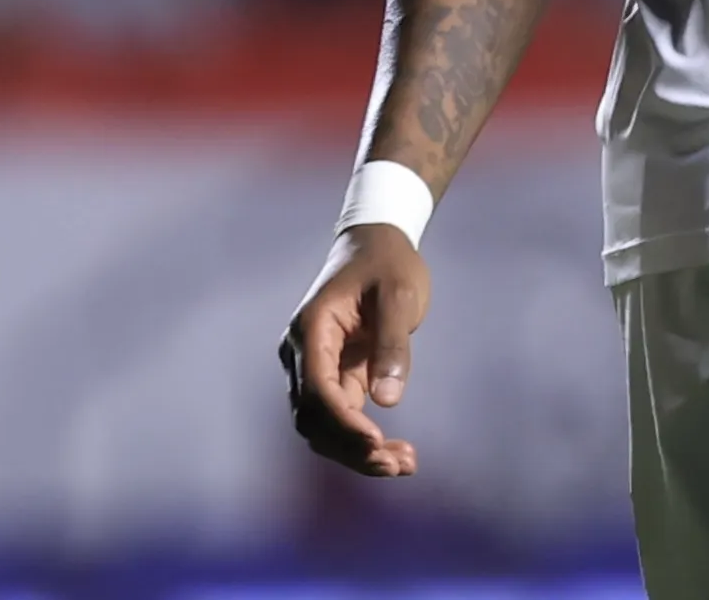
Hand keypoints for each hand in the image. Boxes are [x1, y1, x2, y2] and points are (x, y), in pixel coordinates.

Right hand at [279, 224, 429, 476]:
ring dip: (357, 453)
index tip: (377, 442)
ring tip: (404, 464)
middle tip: (398, 464)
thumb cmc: (388, 264)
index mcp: (311, 330)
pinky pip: (341, 420)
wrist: (378, 243)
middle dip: (351, 448)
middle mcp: (303, 354)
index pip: (315, 389)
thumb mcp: (398, 295)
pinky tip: (398, 454)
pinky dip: (364, 441)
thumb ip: (392, 344)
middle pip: (313, 419)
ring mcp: (316, 368)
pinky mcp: (335, 378)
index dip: (342, 423)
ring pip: (324, 428)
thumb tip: (388, 402)